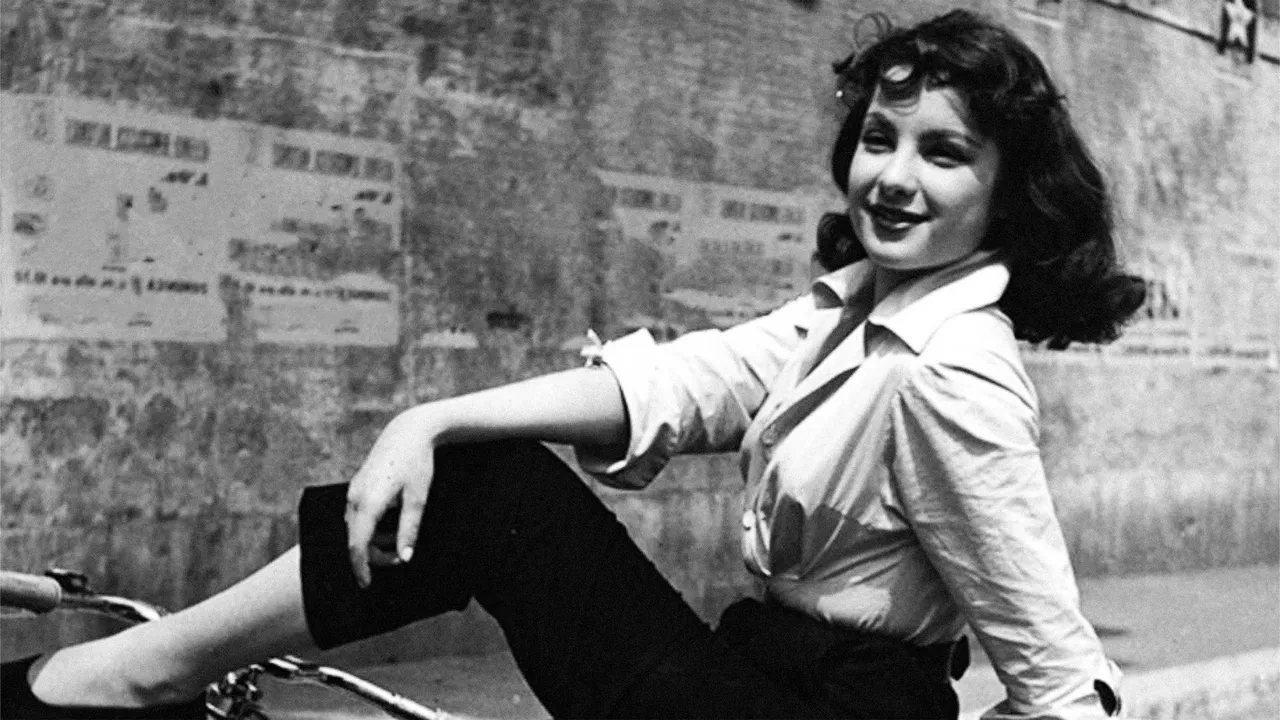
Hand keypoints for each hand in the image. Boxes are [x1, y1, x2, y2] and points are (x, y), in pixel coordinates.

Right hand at [344, 407, 437, 587]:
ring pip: (356, 529)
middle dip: (374, 556)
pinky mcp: (357, 487)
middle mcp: (355, 498)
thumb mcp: (418, 499)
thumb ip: (409, 530)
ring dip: (374, 542)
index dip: (361, 568)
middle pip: (355, 540)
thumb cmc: (417, 463)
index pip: (358, 545)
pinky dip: (371, 528)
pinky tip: (391, 525)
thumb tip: (405, 557)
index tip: (367, 585)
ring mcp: (353, 491)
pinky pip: (358, 517)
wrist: (409, 431)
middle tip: (401, 559)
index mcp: (368, 502)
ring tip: (400, 538)